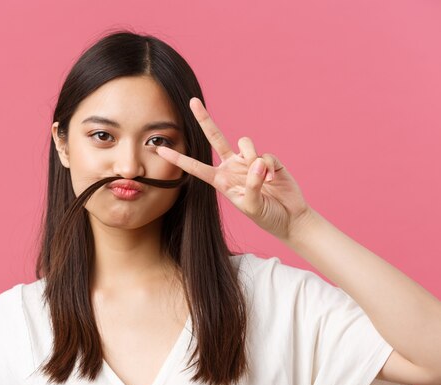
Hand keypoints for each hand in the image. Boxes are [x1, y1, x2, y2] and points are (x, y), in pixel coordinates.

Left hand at [156, 97, 312, 240]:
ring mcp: (249, 161)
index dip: (178, 159)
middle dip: (204, 119)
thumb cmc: (267, 216)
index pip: (196, 167)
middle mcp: (232, 166)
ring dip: (252, 157)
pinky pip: (265, 154)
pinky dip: (269, 167)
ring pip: (244, 142)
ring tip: (263, 177)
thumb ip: (252, 186)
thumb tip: (257, 162)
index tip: (161, 150)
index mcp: (221, 180)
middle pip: (215, 137)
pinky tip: (274, 180)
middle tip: (192, 101)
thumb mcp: (253, 207)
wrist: (289, 218)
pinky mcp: (267, 159)